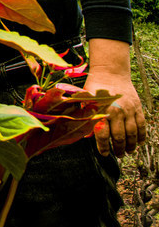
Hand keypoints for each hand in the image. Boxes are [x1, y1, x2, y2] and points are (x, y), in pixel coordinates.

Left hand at [84, 39, 146, 156]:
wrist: (110, 72)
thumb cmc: (94, 88)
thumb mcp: (85, 101)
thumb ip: (85, 117)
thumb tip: (86, 136)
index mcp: (102, 111)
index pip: (103, 134)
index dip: (103, 146)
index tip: (103, 153)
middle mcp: (117, 112)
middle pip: (120, 136)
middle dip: (118, 149)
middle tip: (116, 154)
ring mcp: (129, 110)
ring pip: (133, 133)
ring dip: (131, 145)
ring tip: (127, 152)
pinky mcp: (137, 107)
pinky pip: (142, 125)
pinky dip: (142, 136)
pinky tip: (139, 142)